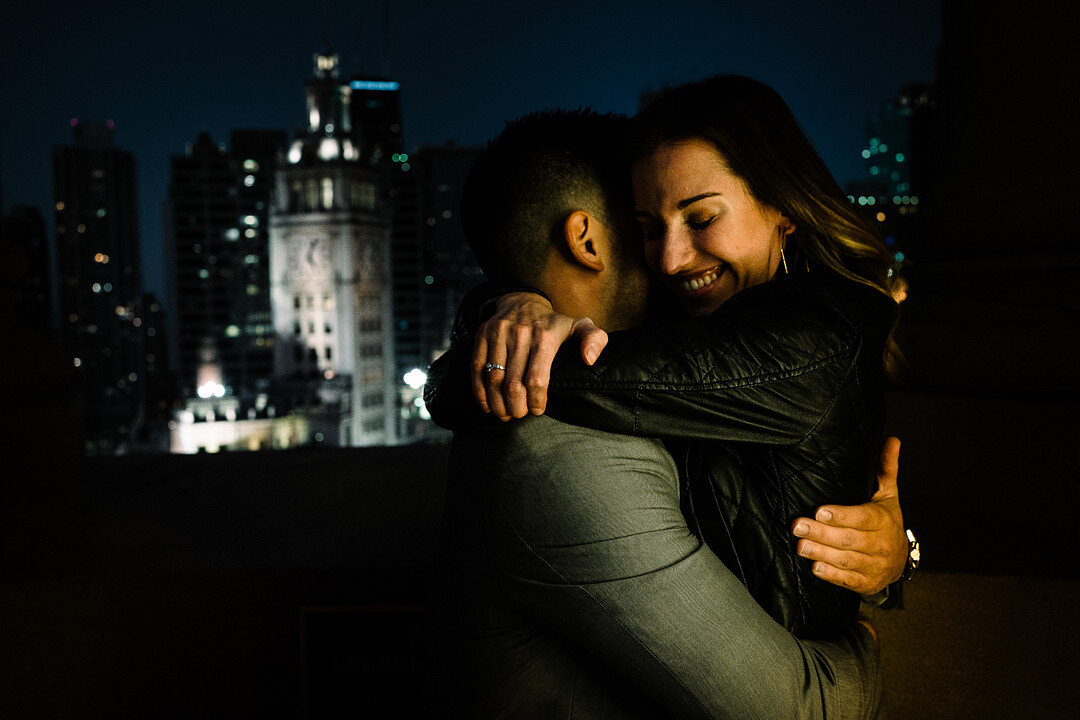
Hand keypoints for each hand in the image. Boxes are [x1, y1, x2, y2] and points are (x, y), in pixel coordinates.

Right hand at [470, 292, 607, 419]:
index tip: (537, 409)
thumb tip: (589, 360)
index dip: (536, 401)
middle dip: (516, 407)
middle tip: (520, 414)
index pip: (537, 379)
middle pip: (513, 384)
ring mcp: (498, 333)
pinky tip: (488, 404)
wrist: (522, 299)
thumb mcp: (579, 326)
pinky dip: (480, 391)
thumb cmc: (553, 323)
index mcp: (545, 336)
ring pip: (493, 379)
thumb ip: (594, 340)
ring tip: (505, 414)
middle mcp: (520, 333)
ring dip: (498, 403)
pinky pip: (477, 368)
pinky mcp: (483, 335)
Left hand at [790, 437, 906, 593]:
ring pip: (846, 560)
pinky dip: (831, 575)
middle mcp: (881, 545)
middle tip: (797, 526)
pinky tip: (815, 567)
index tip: (819, 511)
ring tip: (800, 546)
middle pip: (849, 539)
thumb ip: (885, 468)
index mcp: (883, 521)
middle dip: (822, 533)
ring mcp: (875, 566)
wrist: (900, 561)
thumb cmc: (886, 522)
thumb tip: (891, 439)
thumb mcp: (887, 495)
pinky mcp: (866, 583)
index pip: (862, 518)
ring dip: (822, 553)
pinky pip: (848, 580)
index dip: (841, 516)